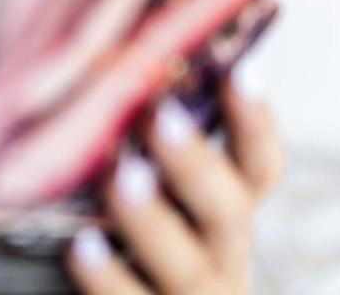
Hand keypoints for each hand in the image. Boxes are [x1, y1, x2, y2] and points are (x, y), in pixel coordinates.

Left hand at [64, 73, 285, 293]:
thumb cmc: (125, 250)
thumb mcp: (146, 199)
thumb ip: (137, 149)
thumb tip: (106, 65)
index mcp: (223, 219)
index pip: (258, 168)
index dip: (254, 122)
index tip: (238, 70)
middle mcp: (221, 260)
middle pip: (227, 211)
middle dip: (196, 163)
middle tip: (162, 116)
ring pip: (187, 265)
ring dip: (154, 219)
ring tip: (121, 177)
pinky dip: (109, 279)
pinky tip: (81, 247)